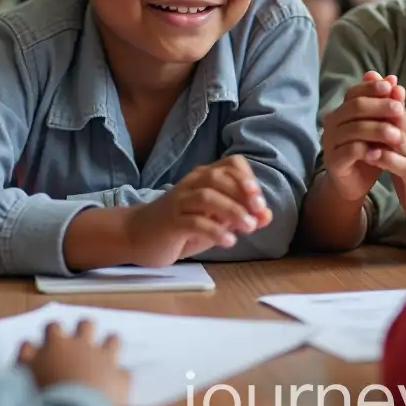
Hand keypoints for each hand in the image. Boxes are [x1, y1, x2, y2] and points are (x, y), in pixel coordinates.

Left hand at [18, 320, 129, 405]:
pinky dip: (27, 351)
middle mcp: (79, 348)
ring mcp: (53, 350)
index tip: (108, 346)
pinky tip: (27, 356)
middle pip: (85, 326)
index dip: (109, 342)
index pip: (112, 341)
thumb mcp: (118, 397)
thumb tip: (120, 373)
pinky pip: (26, 345)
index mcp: (103, 358)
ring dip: (54, 332)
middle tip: (82, 334)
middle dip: (84, 328)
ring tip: (53, 338)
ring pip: (54, 328)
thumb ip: (120, 380)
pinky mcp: (31, 360)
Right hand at [124, 155, 270, 265]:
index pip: (231, 164)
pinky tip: (228, 241)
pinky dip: (215, 230)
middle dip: (243, 194)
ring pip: (207, 196)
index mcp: (204, 178)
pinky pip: (194, 222)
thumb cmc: (181, 225)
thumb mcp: (214, 220)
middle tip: (257, 215)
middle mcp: (191, 184)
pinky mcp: (170, 222)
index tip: (260, 203)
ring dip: (232, 210)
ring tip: (248, 228)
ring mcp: (178, 202)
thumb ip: (239, 216)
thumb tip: (267, 215)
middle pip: (219, 176)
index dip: (248, 179)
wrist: (138, 235)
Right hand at [320, 71, 405, 200]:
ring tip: (397, 135)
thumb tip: (393, 79)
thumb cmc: (368, 151)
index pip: (354, 92)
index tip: (391, 87)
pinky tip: (380, 154)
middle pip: (354, 107)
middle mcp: (332, 122)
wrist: (354, 182)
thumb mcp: (380, 127)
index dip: (371, 88)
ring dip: (377, 130)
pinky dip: (366, 151)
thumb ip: (386, 105)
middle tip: (399, 110)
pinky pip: (349, 151)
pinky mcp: (333, 161)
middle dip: (379, 107)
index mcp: (341, 111)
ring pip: (354, 129)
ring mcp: (330, 141)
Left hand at [366, 78, 405, 243]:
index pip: (397, 110)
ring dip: (383, 126)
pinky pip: (402, 166)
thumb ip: (390, 134)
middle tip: (369, 81)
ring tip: (363, 116)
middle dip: (385, 98)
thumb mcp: (400, 153)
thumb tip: (377, 114)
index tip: (370, 74)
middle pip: (400, 116)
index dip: (385, 92)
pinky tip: (370, 154)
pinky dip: (386, 159)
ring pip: (400, 138)